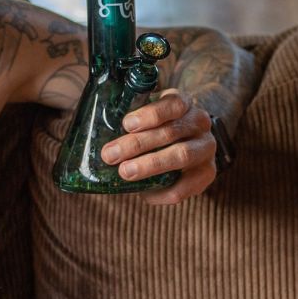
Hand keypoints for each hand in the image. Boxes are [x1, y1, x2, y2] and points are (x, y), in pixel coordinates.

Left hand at [100, 88, 215, 204]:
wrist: (188, 142)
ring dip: (149, 165)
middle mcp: (199, 123)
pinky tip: (145, 194)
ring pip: (180, 155)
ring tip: (124, 172)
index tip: (127, 124)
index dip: (150, 114)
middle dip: (137, 144)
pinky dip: (162, 192)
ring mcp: (205, 148)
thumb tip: (91, 137)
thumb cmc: (156, 128)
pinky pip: (185, 186)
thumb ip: (128, 121)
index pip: (173, 104)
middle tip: (110, 154)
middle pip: (171, 132)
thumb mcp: (145, 116)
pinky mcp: (206, 174)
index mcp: (183, 104)